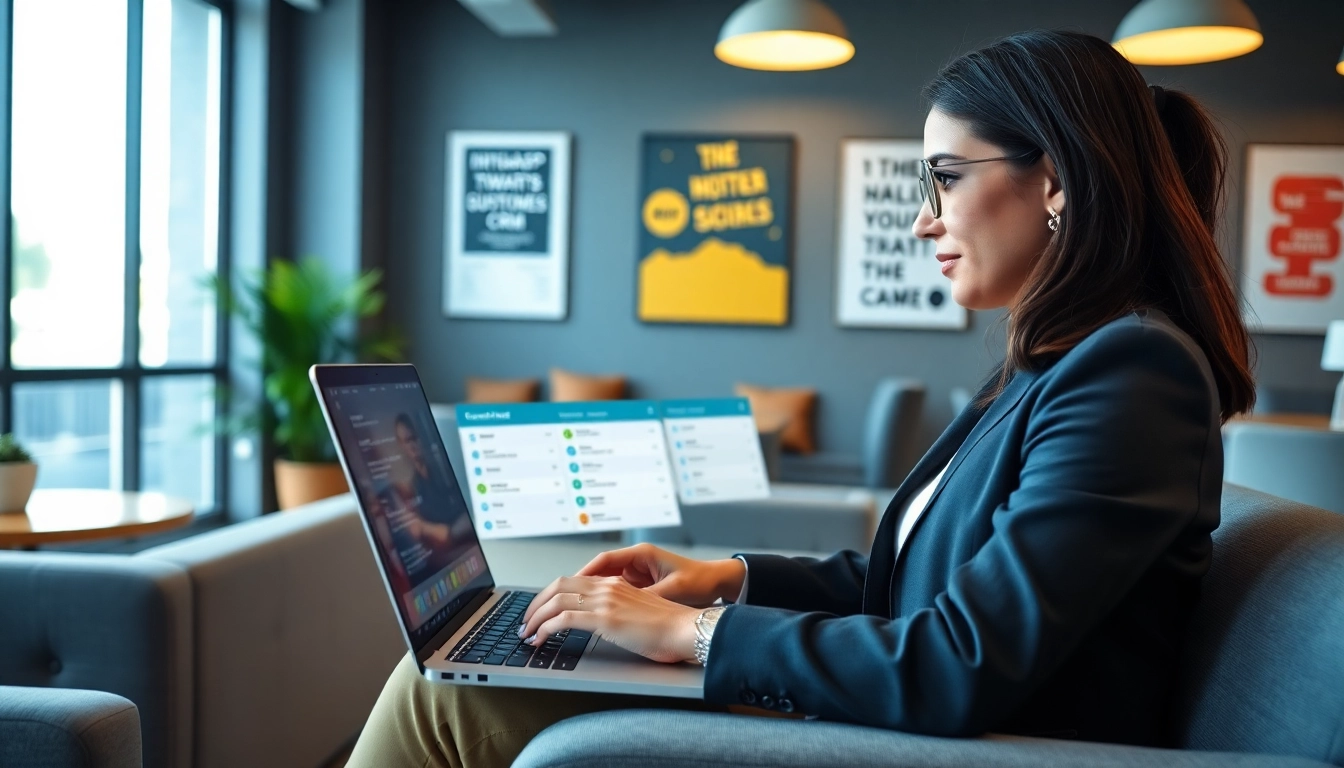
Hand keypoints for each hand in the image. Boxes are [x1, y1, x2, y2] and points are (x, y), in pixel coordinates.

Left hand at [518, 575, 700, 663]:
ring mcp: (605, 600)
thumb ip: (617, 614)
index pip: (572, 582)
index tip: (540, 611)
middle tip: (526, 622)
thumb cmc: (669, 628)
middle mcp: (607, 586)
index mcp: (615, 583)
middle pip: (558, 586)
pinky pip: (563, 619)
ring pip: (555, 601)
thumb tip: (599, 627)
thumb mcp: (637, 614)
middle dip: (535, 605)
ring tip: (527, 634)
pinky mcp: (605, 617)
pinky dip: (545, 628)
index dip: (550, 595)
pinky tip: (540, 639)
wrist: (686, 629)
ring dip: (535, 618)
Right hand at [576, 543, 746, 606]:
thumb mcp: (671, 589)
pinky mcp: (642, 585)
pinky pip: (616, 591)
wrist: (719, 583)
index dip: (584, 573)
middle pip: (599, 570)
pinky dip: (604, 601)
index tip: (569, 586)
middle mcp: (637, 561)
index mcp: (641, 555)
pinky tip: (595, 613)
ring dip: (590, 594)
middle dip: (580, 585)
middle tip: (562, 600)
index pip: (603, 560)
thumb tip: (625, 606)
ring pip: (605, 582)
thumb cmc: (699, 581)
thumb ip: (647, 596)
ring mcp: (639, 573)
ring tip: (573, 609)